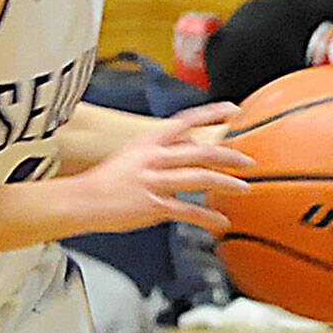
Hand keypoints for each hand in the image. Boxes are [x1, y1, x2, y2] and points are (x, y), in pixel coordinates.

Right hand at [76, 104, 253, 234]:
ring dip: (226, 183)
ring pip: (199, 178)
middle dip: (229, 156)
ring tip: (243, 188)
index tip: (233, 109)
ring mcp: (154, 181)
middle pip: (200, 151)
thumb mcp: (132, 154)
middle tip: (248, 162)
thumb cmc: (108, 179)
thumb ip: (160, 150)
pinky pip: (188, 211)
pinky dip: (208, 218)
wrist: (84, 200)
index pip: (185, 121)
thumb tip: (188, 146)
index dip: (211, 114)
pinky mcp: (155, 205)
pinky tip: (220, 222)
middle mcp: (153, 158)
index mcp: (148, 141)